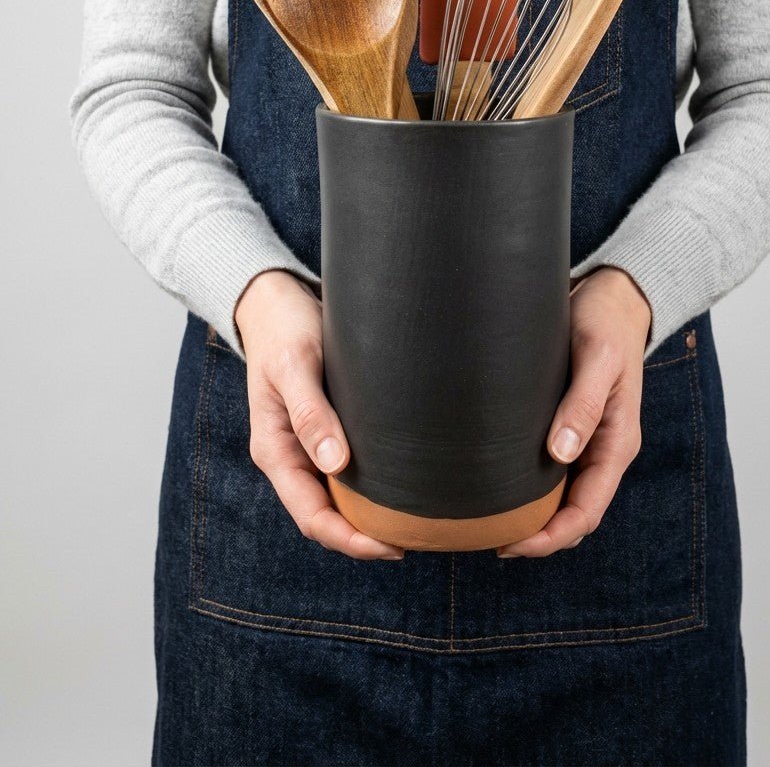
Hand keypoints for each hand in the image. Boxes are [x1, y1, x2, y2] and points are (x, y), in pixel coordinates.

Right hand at [235, 269, 404, 559]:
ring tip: (414, 521)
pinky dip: (371, 486)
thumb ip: (311, 413)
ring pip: (339, 497)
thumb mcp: (294, 366)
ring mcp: (308, 445)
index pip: (311, 516)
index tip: (390, 547)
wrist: (275, 302)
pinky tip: (402, 484)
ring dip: (369, 515)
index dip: (349, 539)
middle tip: (416, 540)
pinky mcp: (327, 429)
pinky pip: (348, 471)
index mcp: (274, 450)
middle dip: (365, 536)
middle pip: (326, 516)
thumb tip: (336, 464)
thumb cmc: (282, 330)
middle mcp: (291, 456)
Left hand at [496, 266, 650, 557]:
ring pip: (559, 497)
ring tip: (486, 522)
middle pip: (572, 514)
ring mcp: (584, 440)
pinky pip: (549, 471)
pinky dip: (527, 488)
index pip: (587, 512)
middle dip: (536, 536)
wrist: (611, 297)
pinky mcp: (566, 425)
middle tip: (488, 539)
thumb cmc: (606, 324)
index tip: (512, 545)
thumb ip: (583, 404)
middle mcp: (600, 449)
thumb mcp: (597, 359)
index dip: (552, 537)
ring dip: (531, 516)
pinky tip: (495, 485)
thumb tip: (562, 454)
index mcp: (616, 443)